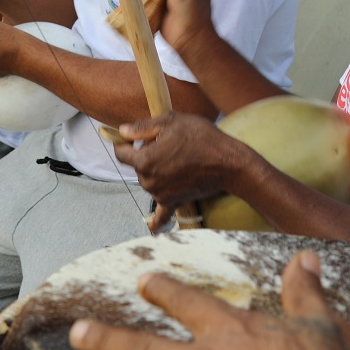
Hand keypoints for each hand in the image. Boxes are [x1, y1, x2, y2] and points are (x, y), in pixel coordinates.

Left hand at [113, 112, 244, 228]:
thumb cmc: (201, 138)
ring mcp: (160, 194)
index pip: (121, 153)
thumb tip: (122, 131)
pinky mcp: (173, 203)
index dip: (125, 142)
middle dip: (147, 155)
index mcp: (144, 160)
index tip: (132, 138)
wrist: (228, 163)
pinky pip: (161, 214)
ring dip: (157, 172)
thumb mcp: (171, 122)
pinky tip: (152, 227)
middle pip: (137, 166)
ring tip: (180, 159)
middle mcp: (148, 181)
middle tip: (170, 144)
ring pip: (149, 181)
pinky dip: (157, 220)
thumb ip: (142, 127)